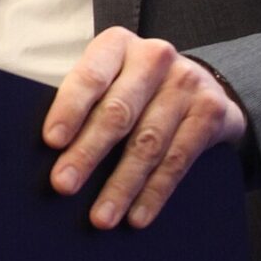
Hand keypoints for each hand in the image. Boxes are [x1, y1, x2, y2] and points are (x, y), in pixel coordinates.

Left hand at [43, 28, 246, 229]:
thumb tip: (48, 150)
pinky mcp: (212, 111)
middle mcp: (155, 57)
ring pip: (148, 143)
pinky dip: (155, 192)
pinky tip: (137, 216)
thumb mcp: (110, 78)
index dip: (70, 109)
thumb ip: (84, 101)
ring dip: (122, 184)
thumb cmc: (135, 86)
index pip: (91, 76)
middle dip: (88, 153)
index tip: (51, 141)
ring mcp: (187, 82)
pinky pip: (179, 160)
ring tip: (101, 216)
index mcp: (118, 44)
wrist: (202, 84)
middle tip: (64, 184)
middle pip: (118, 113)